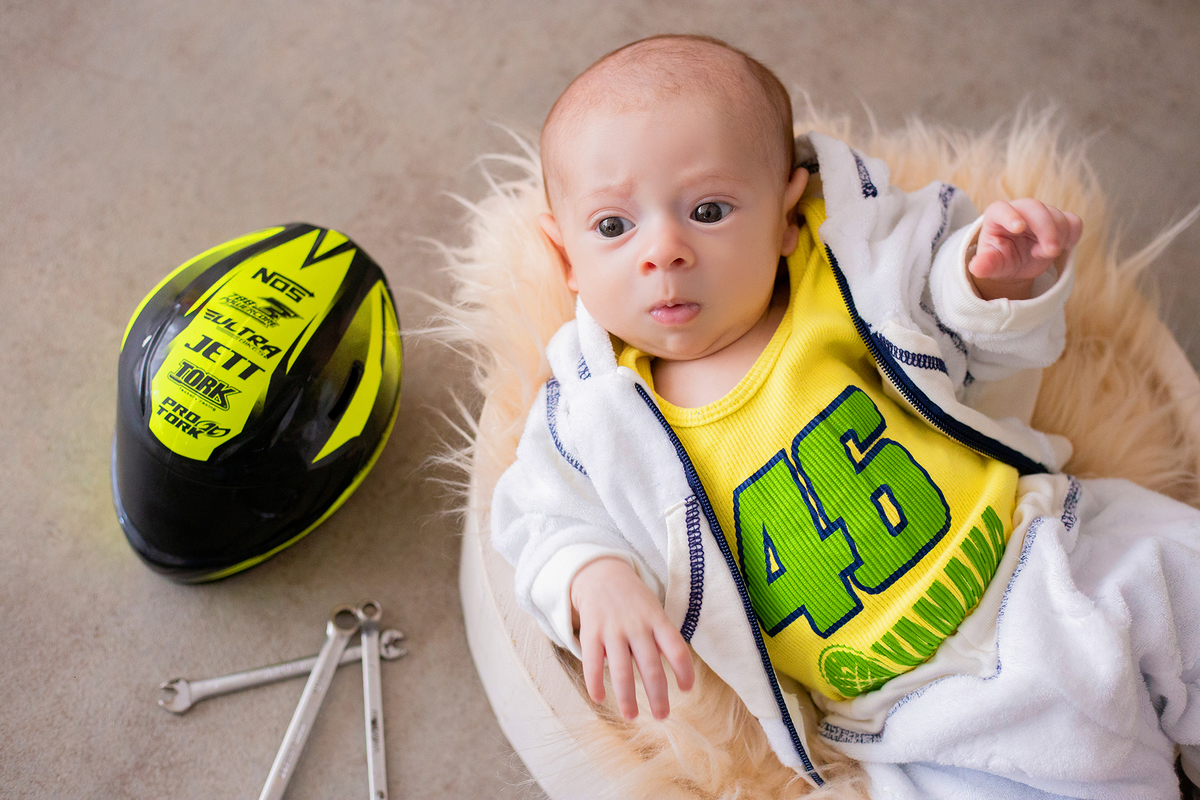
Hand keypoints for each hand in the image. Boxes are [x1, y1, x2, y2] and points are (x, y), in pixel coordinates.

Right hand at [570, 557, 694, 719]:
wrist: (600, 574)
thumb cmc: (634, 600)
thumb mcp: (654, 611)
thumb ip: (662, 639)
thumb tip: (677, 674)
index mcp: (657, 620)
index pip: (677, 649)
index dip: (685, 672)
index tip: (686, 690)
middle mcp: (637, 626)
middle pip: (651, 667)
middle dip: (658, 696)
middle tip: (662, 715)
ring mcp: (613, 630)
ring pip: (622, 671)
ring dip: (627, 698)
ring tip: (631, 716)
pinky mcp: (591, 632)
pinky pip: (593, 663)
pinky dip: (595, 683)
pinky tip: (599, 698)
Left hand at [968, 199, 1082, 299]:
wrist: (1016, 263)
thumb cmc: (1000, 260)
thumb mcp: (992, 265)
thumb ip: (985, 264)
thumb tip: (975, 268)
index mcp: (997, 216)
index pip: (1002, 208)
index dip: (1010, 216)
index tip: (1018, 228)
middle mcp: (1020, 209)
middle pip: (1036, 208)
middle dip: (1046, 230)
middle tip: (1051, 252)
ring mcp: (1042, 213)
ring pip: (1057, 216)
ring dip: (1058, 237)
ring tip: (1042, 254)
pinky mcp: (1060, 221)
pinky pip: (1073, 222)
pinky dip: (1072, 235)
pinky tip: (1063, 247)